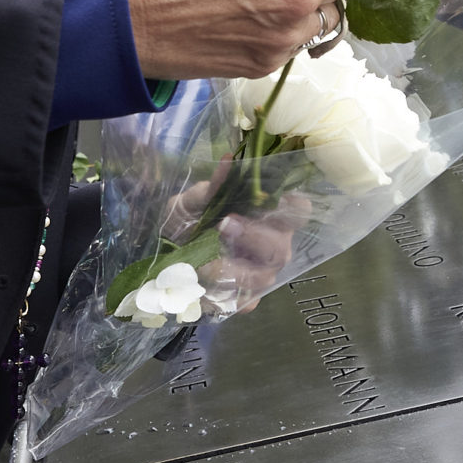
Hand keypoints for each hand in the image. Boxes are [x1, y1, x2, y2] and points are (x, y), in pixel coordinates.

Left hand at [158, 171, 305, 316]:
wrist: (164, 256)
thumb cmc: (186, 222)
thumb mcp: (192, 201)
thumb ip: (212, 187)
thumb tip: (228, 161)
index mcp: (269, 218)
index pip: (299, 212)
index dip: (294, 207)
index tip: (276, 199)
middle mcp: (273, 246)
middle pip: (279, 248)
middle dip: (253, 237)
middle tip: (224, 226)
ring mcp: (262, 275)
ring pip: (262, 277)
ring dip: (233, 268)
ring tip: (203, 261)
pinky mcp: (245, 299)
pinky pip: (244, 301)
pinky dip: (223, 293)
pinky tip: (204, 285)